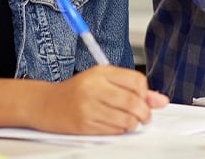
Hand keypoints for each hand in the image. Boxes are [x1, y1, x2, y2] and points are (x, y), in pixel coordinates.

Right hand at [34, 66, 167, 134]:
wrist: (43, 104)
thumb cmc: (75, 91)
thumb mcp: (103, 81)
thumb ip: (132, 89)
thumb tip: (161, 100)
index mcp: (101, 72)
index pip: (137, 81)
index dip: (146, 93)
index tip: (143, 98)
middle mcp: (94, 88)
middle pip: (134, 102)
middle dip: (145, 113)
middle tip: (144, 116)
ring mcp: (88, 107)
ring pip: (126, 119)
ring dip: (133, 124)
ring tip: (130, 121)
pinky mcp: (83, 125)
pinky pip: (113, 131)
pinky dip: (120, 130)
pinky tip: (115, 125)